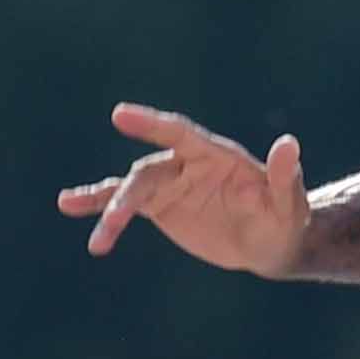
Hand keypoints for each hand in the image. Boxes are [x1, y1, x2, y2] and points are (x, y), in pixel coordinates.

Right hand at [59, 105, 307, 272]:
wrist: (271, 243)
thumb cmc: (286, 221)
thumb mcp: (290, 205)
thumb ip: (285, 177)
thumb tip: (289, 144)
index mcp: (217, 155)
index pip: (180, 134)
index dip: (152, 124)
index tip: (120, 114)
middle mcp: (188, 164)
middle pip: (150, 171)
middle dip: (130, 192)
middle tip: (118, 214)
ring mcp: (172, 184)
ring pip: (131, 188)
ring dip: (107, 205)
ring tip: (77, 215)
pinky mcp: (161, 206)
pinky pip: (124, 204)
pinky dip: (99, 205)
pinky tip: (69, 205)